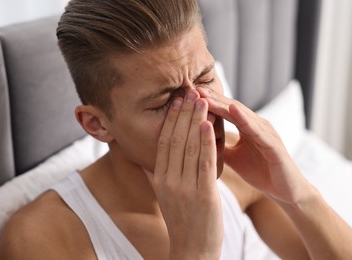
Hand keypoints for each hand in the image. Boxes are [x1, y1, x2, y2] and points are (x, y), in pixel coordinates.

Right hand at [144, 90, 222, 258]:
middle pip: (174, 139)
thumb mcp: (164, 197)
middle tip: (187, 91)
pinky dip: (205, 141)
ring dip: (194, 120)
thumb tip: (144, 162)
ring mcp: (185, 188)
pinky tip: (207, 124)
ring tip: (199, 99)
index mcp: (160, 179)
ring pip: (188, 147)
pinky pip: (203, 162)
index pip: (163, 142)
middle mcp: (169, 181)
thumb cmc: (182, 222)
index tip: (175, 101)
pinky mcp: (203, 194)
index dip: (169, 120)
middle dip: (181, 114)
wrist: (192, 251)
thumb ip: (154, 177)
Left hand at [197, 87, 309, 204]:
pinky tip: (233, 110)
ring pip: (242, 115)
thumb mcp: (234, 158)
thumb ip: (219, 147)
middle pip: (230, 108)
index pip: (223, 112)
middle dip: (211, 98)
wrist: (285, 192)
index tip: (186, 97)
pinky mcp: (274, 144)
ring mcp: (267, 132)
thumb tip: (196, 141)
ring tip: (206, 95)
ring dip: (224, 104)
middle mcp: (257, 125)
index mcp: (246, 128)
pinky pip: (258, 130)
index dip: (206, 104)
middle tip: (192, 88)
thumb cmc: (261, 172)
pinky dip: (245, 119)